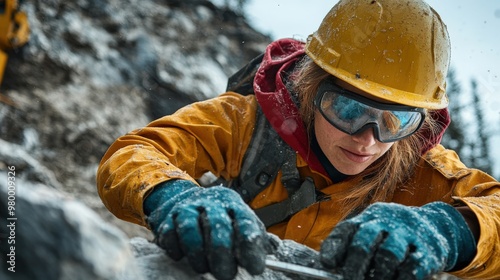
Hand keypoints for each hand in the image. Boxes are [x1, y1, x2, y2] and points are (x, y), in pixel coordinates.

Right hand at [144, 180, 267, 279]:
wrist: (186, 199)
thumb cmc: (220, 217)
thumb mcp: (240, 220)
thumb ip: (256, 236)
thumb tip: (274, 248)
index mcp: (233, 203)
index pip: (245, 222)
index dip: (251, 246)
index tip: (255, 269)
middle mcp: (212, 203)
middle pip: (218, 227)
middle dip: (222, 255)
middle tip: (226, 275)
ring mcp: (188, 208)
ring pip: (191, 229)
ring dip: (198, 254)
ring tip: (203, 268)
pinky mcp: (169, 217)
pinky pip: (169, 234)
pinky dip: (176, 248)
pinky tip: (181, 256)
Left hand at [320, 202, 475, 279]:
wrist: (435, 224)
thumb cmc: (393, 233)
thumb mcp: (374, 230)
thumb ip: (352, 244)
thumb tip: (329, 265)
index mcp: (368, 218)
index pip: (346, 229)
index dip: (334, 247)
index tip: (327, 263)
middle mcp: (385, 222)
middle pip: (365, 239)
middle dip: (354, 263)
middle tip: (349, 278)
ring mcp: (407, 234)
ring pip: (389, 252)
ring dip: (378, 273)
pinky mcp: (428, 249)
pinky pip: (414, 265)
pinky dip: (402, 278)